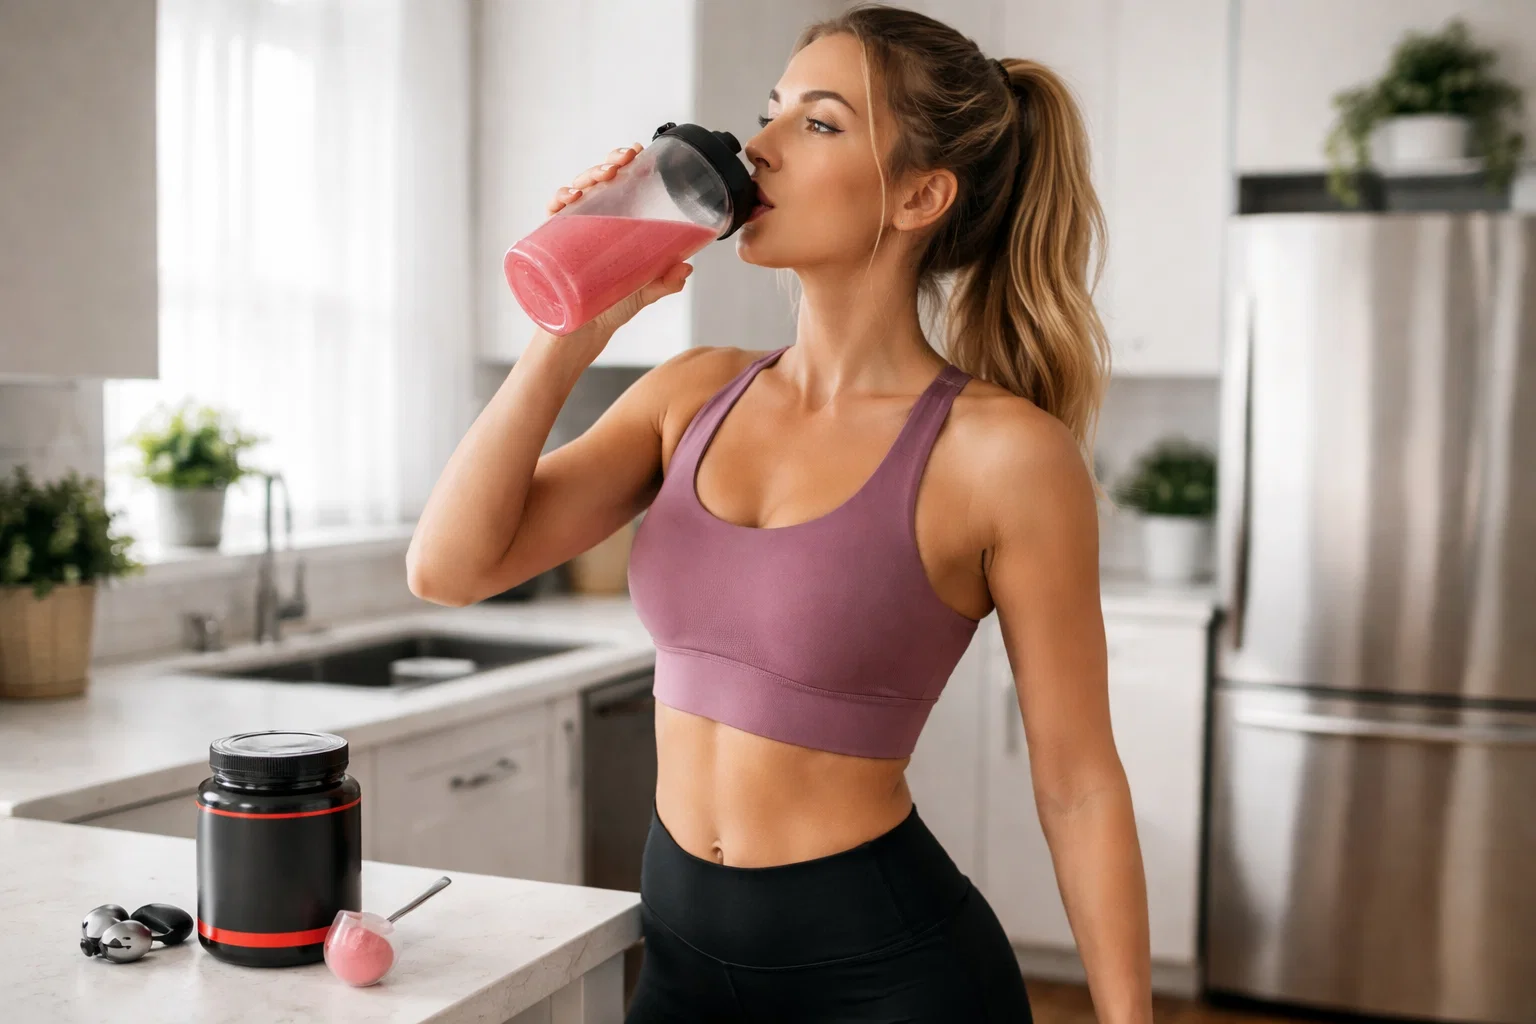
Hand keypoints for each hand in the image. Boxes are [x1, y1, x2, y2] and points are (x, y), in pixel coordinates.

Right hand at [538, 141, 694, 346]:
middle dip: (607, 164)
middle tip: (622, 162)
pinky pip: (551, 216)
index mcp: (612, 223)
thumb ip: (664, 282)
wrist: (582, 335)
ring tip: (602, 176)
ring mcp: (570, 230)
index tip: (638, 152)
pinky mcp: (552, 244)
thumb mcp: (643, 292)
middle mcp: (589, 221)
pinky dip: (557, 202)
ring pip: (574, 191)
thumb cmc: (610, 307)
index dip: (624, 163)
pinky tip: (569, 198)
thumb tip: (686, 267)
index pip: (617, 184)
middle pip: (595, 182)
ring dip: (586, 177)